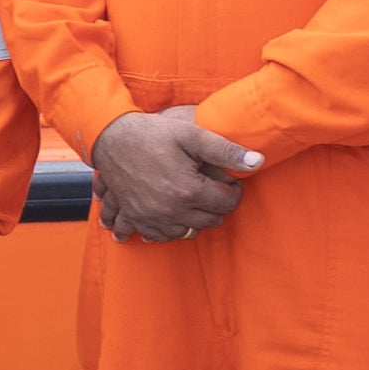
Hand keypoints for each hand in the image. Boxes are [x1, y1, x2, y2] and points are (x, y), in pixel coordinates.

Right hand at [89, 105, 258, 242]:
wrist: (109, 138)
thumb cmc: (152, 133)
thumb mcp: (191, 134)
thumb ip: (226, 150)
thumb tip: (259, 161)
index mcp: (188, 190)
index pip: (228, 202)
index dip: (234, 190)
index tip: (229, 180)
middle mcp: (171, 210)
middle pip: (211, 220)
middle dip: (217, 205)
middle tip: (212, 187)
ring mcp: (151, 217)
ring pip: (189, 232)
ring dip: (196, 218)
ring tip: (193, 198)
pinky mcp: (137, 219)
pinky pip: (160, 236)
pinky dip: (170, 229)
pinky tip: (173, 215)